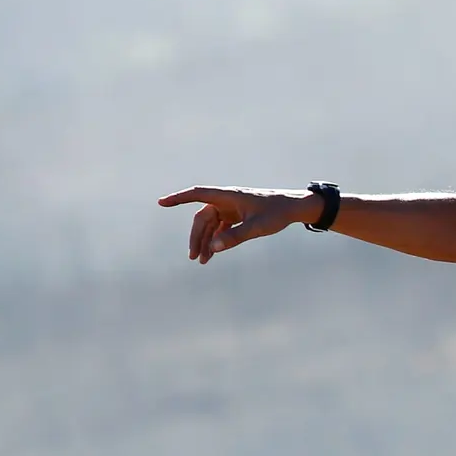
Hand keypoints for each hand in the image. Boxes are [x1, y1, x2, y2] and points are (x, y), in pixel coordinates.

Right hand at [157, 186, 319, 261]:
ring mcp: (230, 209)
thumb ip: (235, 237)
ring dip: (205, 241)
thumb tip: (214, 248)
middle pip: (202, 218)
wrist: (294, 208)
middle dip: (196, 237)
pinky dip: (216, 240)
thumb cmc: (277, 213)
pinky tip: (213, 254)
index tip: (161, 203)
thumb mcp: (257, 227)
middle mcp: (226, 200)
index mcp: (228, 196)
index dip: (178, 198)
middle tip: (193, 257)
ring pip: (210, 225)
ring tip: (202, 261)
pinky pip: (220, 229)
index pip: (197, 194)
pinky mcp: (236, 216)